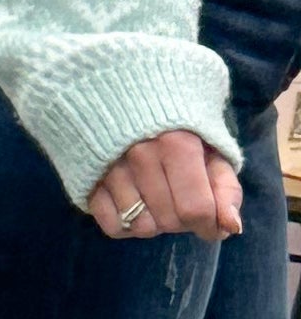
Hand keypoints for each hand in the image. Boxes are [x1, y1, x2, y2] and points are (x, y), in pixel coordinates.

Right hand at [90, 131, 241, 243]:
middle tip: (180, 199)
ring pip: (141, 226)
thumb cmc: (174, 121)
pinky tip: (132, 204)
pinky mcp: (87, 177)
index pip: (196, 209)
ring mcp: (109, 167)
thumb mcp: (210, 145)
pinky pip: (112, 226)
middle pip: (169, 221)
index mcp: (178, 144)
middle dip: (182, 221)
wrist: (119, 90)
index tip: (211, 223)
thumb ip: (225, 186)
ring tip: (155, 198)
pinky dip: (126, 224)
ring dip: (154, 222)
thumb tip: (231, 228)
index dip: (209, 225)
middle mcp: (141, 156)